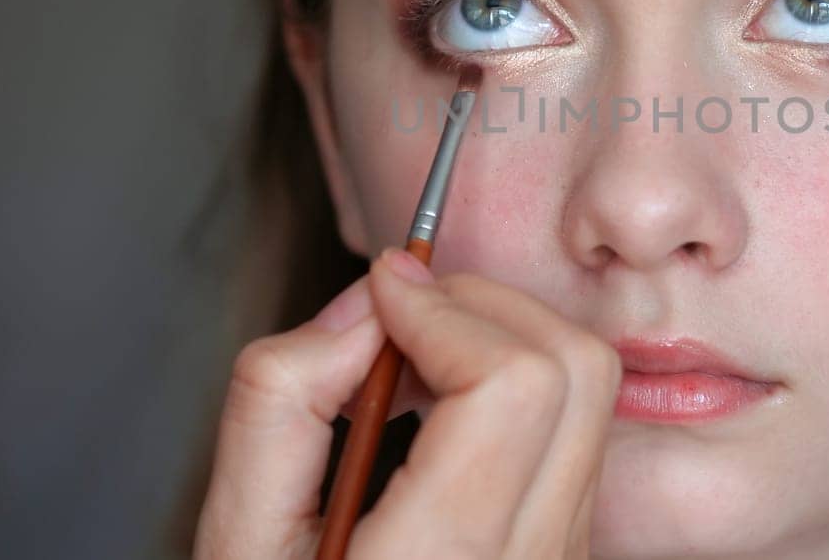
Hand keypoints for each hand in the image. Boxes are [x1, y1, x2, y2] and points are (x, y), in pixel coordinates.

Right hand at [193, 246, 622, 558]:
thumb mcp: (239, 542)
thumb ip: (278, 406)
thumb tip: (359, 311)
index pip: (512, 384)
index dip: (444, 308)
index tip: (379, 295)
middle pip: (575, 371)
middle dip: (484, 304)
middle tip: (400, 315)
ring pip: (589, 398)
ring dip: (505, 338)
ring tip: (412, 364)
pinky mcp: (569, 555)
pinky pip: (578, 437)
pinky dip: (519, 386)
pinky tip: (442, 411)